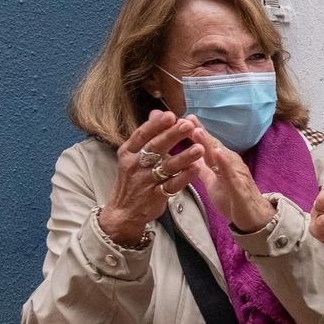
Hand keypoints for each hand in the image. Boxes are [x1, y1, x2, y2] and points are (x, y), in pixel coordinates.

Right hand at [101, 110, 204, 244]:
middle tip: (187, 125)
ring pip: (166, 166)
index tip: (170, 115)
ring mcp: (146, 181)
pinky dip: (185, 176)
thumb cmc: (132, 179)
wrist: (124, 211)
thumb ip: (147, 135)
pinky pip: (173, 185)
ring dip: (184, 156)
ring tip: (199, 148)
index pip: (141, 135)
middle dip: (172, 136)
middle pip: (155, 148)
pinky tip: (197, 168)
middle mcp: (135, 165)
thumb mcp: (133, 156)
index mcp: (128, 152)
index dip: (156, 125)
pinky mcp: (156, 195)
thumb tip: (156, 112)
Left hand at [188, 123, 275, 232]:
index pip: (207, 144)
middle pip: (212, 144)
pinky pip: (230, 172)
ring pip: (221, 154)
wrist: (254, 217)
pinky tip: (217, 153)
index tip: (182, 118)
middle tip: (186, 117)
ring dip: (208, 142)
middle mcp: (230, 162)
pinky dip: (224, 162)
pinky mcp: (239, 185)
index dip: (196, 131)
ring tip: (196, 130)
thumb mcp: (213, 182)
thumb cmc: (233, 199)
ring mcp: (235, 172)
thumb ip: (204, 169)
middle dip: (199, 131)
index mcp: (222, 162)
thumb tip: (192, 157)